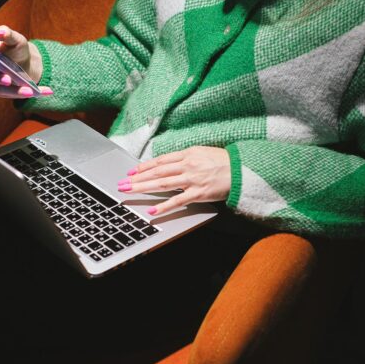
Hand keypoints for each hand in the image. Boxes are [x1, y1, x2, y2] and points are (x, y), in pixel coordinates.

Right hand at [0, 25, 52, 98]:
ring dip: (17, 91)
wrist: (25, 62)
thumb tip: (1, 32)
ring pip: (1, 89)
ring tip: (32, 91)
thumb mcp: (16, 39)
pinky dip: (32, 93)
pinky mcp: (3, 92)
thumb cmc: (16, 48)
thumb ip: (9, 34)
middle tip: (8, 79)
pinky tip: (47, 91)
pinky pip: (15, 95)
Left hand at [117, 146, 231, 215]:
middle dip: (137, 178)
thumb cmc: (225, 161)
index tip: (132, 172)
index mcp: (188, 154)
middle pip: (157, 172)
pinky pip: (177, 201)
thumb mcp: (203, 152)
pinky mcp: (198, 193)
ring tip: (129, 192)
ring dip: (143, 188)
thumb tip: (171, 163)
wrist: (242, 169)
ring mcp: (191, 180)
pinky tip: (152, 211)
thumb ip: (187, 157)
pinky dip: (164, 206)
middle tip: (122, 183)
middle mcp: (187, 165)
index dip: (144, 166)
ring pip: (162, 184)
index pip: (160, 161)